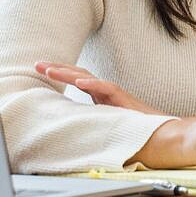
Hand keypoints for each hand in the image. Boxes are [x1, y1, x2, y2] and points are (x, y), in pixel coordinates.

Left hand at [35, 62, 164, 115]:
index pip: (74, 79)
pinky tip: (79, 81)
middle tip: (36, 65)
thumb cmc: (133, 128)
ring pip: (87, 77)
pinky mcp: (123, 98)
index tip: (38, 71)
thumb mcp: (104, 122)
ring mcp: (113, 92)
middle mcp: (103, 90)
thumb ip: (89, 119)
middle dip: (56, 68)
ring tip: (49, 70)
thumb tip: (67, 125)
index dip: (57, 74)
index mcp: (98, 94)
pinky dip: (92, 83)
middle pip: (77, 73)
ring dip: (67, 73)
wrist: (159, 131)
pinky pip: (106, 88)